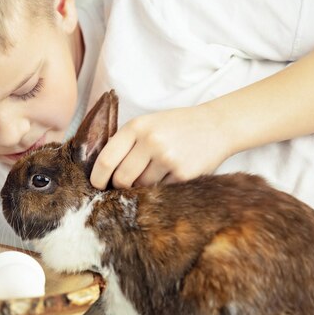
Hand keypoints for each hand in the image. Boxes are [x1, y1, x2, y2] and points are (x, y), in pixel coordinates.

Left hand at [90, 105, 230, 188]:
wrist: (216, 125)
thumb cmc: (175, 127)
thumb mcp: (146, 124)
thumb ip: (124, 143)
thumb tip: (100, 173)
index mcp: (136, 127)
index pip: (105, 160)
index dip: (97, 178)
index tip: (97, 186)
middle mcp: (151, 141)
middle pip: (121, 179)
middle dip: (119, 186)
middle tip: (125, 185)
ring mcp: (168, 158)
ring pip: (141, 187)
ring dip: (142, 186)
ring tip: (154, 172)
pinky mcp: (184, 174)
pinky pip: (160, 190)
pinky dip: (160, 187)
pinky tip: (169, 174)